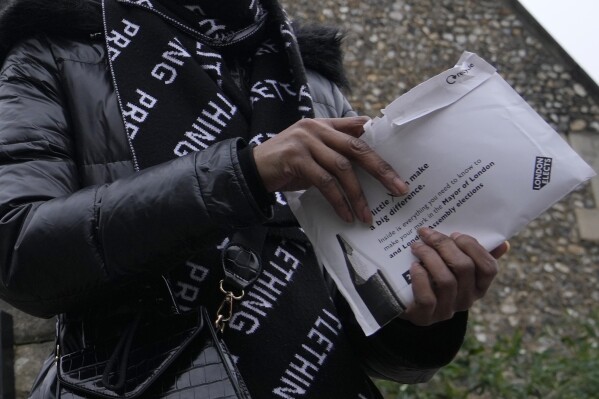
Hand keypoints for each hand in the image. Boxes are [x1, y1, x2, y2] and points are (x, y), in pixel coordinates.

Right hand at [252, 117, 408, 223]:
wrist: (251, 169)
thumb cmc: (286, 164)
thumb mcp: (312, 152)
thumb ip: (334, 151)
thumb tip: (364, 164)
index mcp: (323, 124)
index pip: (358, 127)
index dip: (379, 140)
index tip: (398, 157)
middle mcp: (316, 128)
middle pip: (357, 148)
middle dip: (381, 170)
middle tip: (398, 189)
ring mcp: (305, 142)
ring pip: (342, 168)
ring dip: (357, 195)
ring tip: (367, 215)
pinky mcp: (296, 158)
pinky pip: (325, 182)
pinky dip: (338, 201)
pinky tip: (345, 215)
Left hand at [401, 227, 507, 325]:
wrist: (407, 303)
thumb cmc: (433, 277)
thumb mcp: (454, 266)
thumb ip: (476, 254)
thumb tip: (503, 244)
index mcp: (478, 286)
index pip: (489, 267)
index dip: (473, 247)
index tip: (454, 234)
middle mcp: (466, 300)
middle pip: (464, 268)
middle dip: (445, 245)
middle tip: (427, 234)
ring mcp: (447, 311)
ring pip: (446, 281)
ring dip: (430, 257)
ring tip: (417, 246)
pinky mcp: (425, 317)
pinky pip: (427, 298)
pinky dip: (420, 278)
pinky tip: (413, 266)